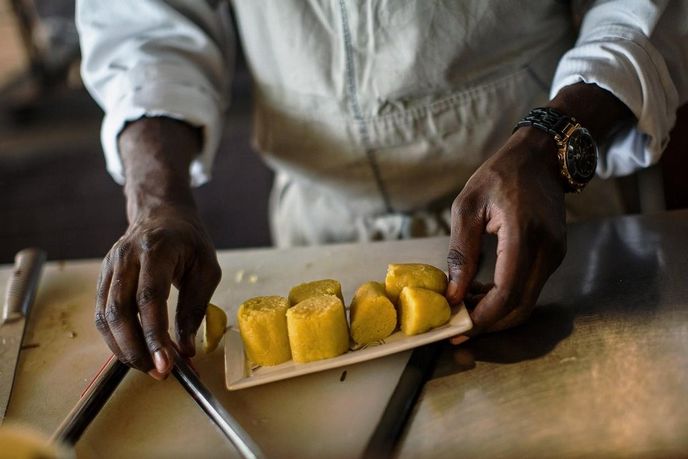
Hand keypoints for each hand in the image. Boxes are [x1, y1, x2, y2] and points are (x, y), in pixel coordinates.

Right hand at [96, 206, 220, 377]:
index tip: (167, 363)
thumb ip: (195, 309)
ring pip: (105, 316)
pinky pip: (102, 314)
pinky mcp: (104, 278)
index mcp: (156, 250)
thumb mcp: (206, 269)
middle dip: (136, 348)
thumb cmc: (189, 241)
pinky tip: (134, 350)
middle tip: (159, 372)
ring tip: (148, 366)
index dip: (155, 334)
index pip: (149, 298)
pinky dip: (116, 338)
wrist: (162, 214)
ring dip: (124, 348)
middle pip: (120, 311)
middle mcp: (125, 257)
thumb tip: (187, 350)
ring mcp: (110, 267)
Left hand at [446, 82, 632, 335]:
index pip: (507, 292)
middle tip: (457, 329)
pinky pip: (529, 288)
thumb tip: (453, 294)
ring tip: (463, 307)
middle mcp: (547, 251)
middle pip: (520, 307)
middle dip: (488, 324)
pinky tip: (480, 292)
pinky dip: (505, 299)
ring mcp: (555, 255)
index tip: (458, 330)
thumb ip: (462, 251)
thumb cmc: (499, 176)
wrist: (540, 158)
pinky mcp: (554, 257)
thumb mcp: (468, 206)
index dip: (483, 317)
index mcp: (524, 235)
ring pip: (526, 302)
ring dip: (495, 313)